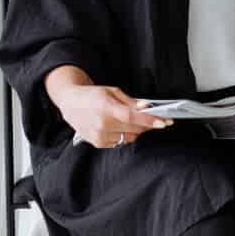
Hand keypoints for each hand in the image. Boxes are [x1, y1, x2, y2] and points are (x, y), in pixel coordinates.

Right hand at [51, 83, 171, 148]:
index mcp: (106, 108)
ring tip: (130, 120)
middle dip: (146, 124)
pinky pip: (119, 142)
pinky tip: (118, 126)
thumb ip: (131, 102)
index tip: (164, 122)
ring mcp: (99, 136)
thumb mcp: (112, 92)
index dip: (150, 121)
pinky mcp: (98, 143)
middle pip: (134, 129)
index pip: (133, 117)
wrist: (70, 103)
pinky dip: (123, 135)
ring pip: (129, 137)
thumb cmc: (92, 95)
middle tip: (154, 119)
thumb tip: (147, 107)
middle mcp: (102, 124)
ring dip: (135, 130)